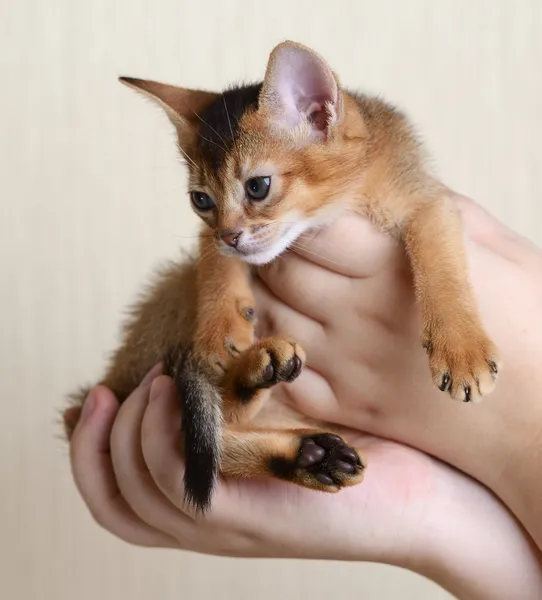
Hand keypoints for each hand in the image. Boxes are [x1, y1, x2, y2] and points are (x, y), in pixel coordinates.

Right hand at [68, 364, 541, 598]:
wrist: (423, 491)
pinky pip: (185, 488)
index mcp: (209, 490)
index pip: (117, 488)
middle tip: (105, 390)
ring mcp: (225, 521)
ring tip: (153, 385)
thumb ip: (244, 382)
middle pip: (115, 497)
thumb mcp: (290, 405)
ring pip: (139, 493)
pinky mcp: (250, 516)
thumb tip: (209, 333)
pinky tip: (174, 391)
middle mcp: (207, 512)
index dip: (88, 444)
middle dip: (94, 441)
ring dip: (131, 435)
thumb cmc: (361, 439)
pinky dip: (167, 441)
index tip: (92, 392)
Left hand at [252, 193, 541, 550]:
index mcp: (394, 265)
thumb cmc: (534, 324)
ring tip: (279, 281)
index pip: (310, 226)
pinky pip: (282, 372)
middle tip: (279, 240)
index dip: (297, 211)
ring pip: (270, 315)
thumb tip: (396, 189)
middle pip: (279, 268)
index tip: (302, 207)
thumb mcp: (495, 249)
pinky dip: (272, 348)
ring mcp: (348, 364)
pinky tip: (286, 331)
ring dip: (265, 294)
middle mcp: (360, 314)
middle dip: (272, 248)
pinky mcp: (348, 406)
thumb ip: (440, 213)